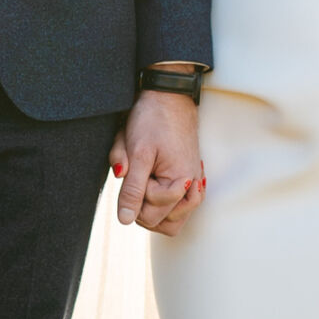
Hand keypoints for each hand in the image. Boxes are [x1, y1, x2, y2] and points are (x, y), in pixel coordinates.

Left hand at [111, 90, 204, 235]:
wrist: (168, 96)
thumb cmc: (152, 120)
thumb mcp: (137, 153)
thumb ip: (132, 189)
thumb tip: (125, 220)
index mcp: (182, 182)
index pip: (152, 215)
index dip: (137, 196)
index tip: (138, 170)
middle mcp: (193, 188)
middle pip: (161, 222)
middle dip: (143, 203)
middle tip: (139, 176)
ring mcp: (194, 185)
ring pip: (171, 221)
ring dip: (153, 208)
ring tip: (144, 184)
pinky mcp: (191, 180)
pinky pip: (180, 209)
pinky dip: (164, 204)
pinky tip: (154, 187)